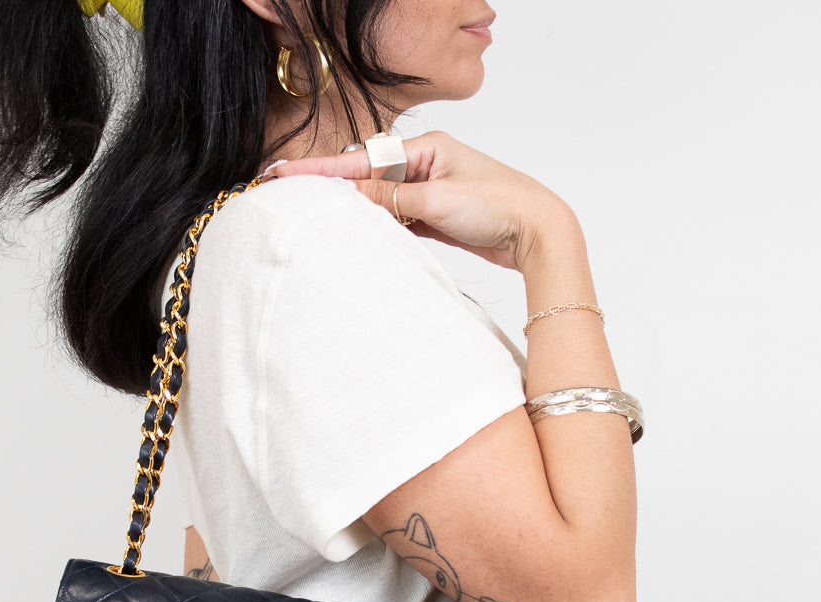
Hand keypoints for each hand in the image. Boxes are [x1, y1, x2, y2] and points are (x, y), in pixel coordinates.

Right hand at [266, 129, 576, 273]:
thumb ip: (391, 199)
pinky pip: (400, 220)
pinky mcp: (438, 218)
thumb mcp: (436, 201)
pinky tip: (361, 234)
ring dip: (359, 213)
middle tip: (294, 200)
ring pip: (383, 202)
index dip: (320, 170)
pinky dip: (383, 228)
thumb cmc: (499, 205)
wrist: (538, 232)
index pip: (362, 159)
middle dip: (335, 191)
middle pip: (369, 179)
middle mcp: (427, 166)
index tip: (283, 173)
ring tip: (321, 220)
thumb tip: (351, 195)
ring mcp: (432, 192)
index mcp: (427, 148)